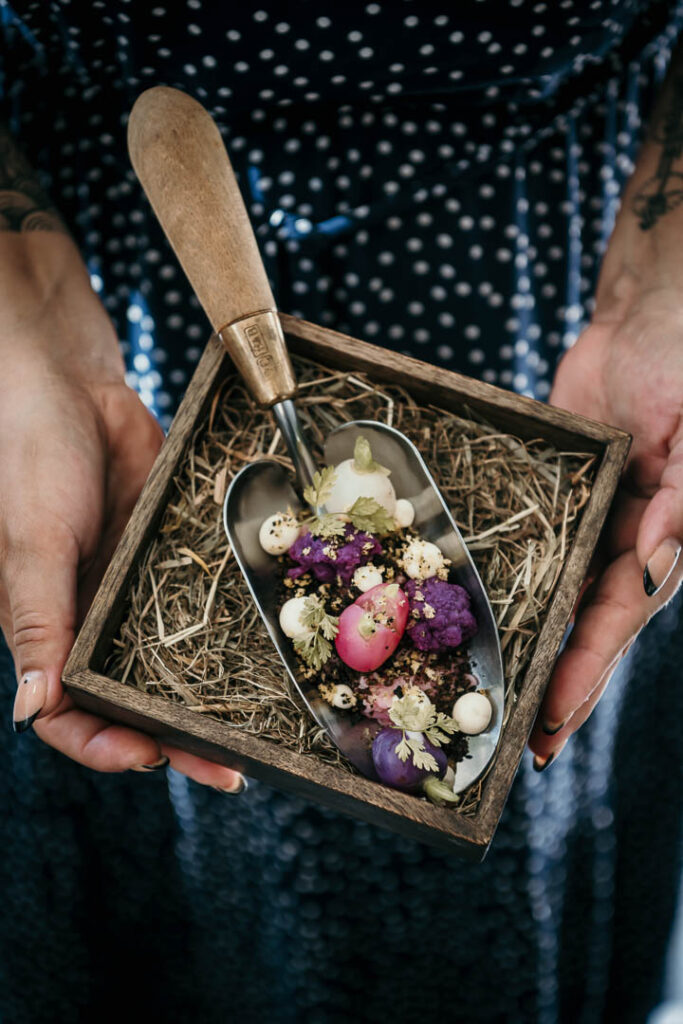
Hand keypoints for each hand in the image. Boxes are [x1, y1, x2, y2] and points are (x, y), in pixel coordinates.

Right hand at [0, 233, 243, 790]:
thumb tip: (32, 711)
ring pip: (175, 655)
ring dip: (211, 691)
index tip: (153, 757)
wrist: (66, 379)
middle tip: (231, 767)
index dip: (105, 745)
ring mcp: (135, 584)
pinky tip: (267, 645)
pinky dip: (228, 625)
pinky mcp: (170, 549)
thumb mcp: (30, 544)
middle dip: (178, 735)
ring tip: (261, 724)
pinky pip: (200, 596)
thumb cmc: (28, 456)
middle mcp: (94, 614)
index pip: (69, 713)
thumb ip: (38, 623)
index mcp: (50, 626)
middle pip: (135, 694)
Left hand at [529, 279, 682, 766]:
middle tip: (522, 743)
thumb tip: (648, 569)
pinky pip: (532, 551)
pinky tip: (485, 618)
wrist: (644, 317)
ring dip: (535, 649)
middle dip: (559, 686)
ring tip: (497, 700)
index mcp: (664, 541)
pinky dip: (513, 587)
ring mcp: (590, 525)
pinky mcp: (558, 501)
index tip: (552, 720)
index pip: (620, 621)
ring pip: (559, 601)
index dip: (586, 673)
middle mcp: (626, 544)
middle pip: (588, 630)